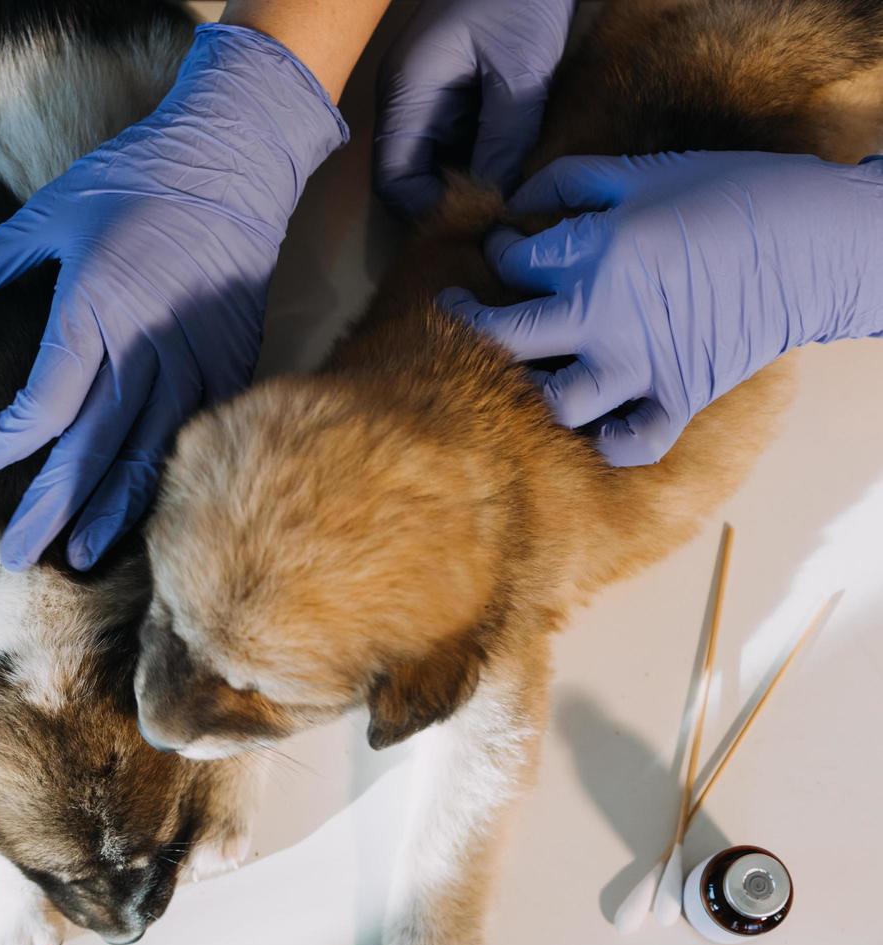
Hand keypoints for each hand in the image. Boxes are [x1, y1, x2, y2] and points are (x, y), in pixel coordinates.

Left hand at [0, 24, 347, 571]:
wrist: (234, 160)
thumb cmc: (134, 180)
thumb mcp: (50, 213)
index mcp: (95, 310)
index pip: (46, 403)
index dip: (7, 440)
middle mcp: (145, 346)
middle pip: (93, 447)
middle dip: (52, 506)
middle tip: (17, 554)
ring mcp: (194, 360)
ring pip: (149, 452)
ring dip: (113, 508)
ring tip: (82, 555)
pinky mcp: (230, 363)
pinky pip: (195, 435)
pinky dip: (167, 476)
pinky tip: (145, 508)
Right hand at [375, 0, 574, 215]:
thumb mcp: (520, 70)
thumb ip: (506, 138)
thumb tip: (499, 198)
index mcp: (406, 92)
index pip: (393, 177)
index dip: (426, 208)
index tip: (474, 221)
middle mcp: (407, 98)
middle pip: (411, 172)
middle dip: (450, 196)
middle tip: (497, 214)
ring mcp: (426, 91)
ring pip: (437, 157)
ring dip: (469, 175)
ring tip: (511, 189)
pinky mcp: (451, 86)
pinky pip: (457, 135)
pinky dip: (481, 152)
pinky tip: (514, 159)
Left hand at [441, 152, 882, 464]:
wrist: (814, 239)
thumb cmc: (728, 193)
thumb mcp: (642, 172)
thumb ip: (571, 183)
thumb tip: (518, 202)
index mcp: (592, 256)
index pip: (511, 264)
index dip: (497, 252)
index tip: (504, 248)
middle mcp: (604, 318)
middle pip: (504, 340)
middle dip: (468, 325)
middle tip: (459, 314)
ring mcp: (641, 366)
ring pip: (556, 403)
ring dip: (531, 392)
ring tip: (527, 374)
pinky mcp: (679, 397)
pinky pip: (629, 444)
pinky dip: (606, 444)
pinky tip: (593, 426)